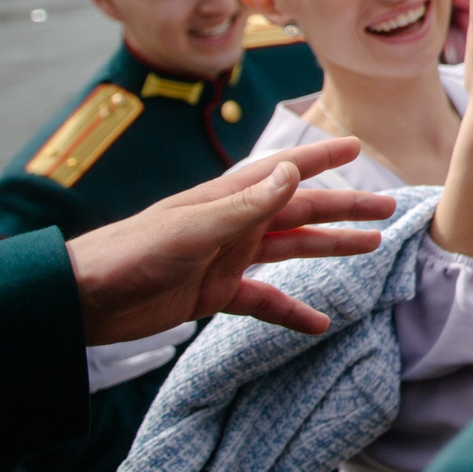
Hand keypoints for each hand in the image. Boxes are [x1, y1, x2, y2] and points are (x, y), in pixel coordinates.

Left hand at [65, 139, 393, 341]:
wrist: (85, 298)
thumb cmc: (134, 252)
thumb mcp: (195, 227)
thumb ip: (248, 205)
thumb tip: (293, 173)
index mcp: (229, 199)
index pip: (285, 171)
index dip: (320, 158)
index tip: (356, 147)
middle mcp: (235, 224)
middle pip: (301, 211)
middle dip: (344, 208)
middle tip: (387, 208)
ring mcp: (227, 258)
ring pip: (292, 249)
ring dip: (330, 248)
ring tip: (371, 247)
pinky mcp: (216, 293)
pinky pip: (265, 300)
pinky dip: (292, 310)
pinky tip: (319, 324)